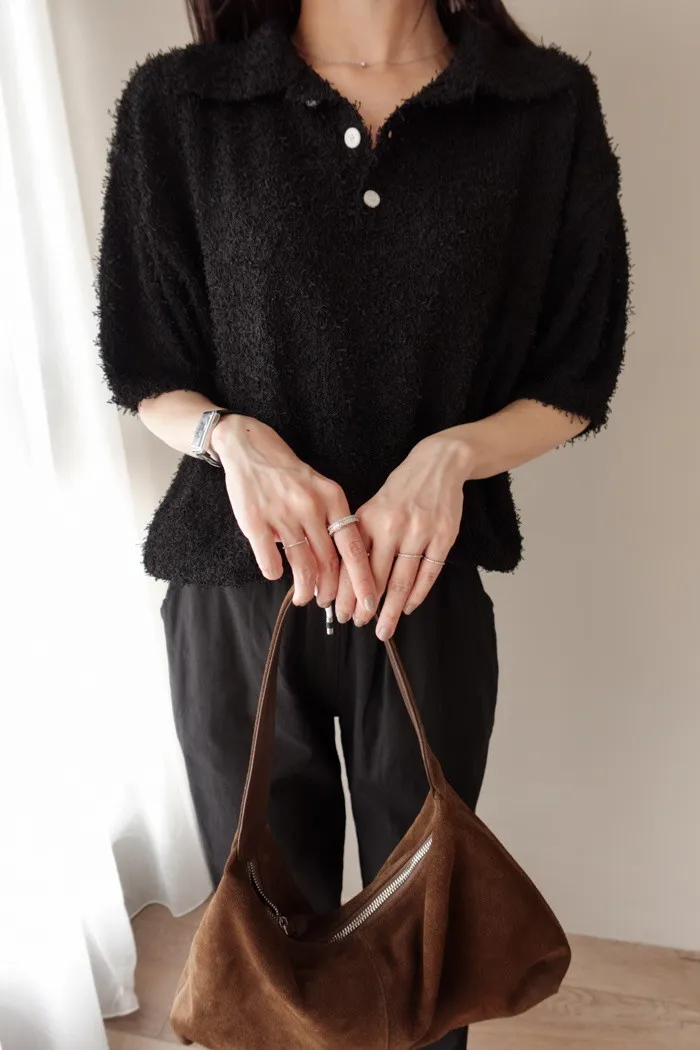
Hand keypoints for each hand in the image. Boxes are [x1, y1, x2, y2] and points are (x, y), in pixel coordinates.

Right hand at [212, 415, 376, 609]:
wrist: (252, 448)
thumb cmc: (290, 476)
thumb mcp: (321, 490)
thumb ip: (332, 523)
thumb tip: (342, 565)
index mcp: (332, 499)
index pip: (354, 547)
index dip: (363, 580)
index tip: (369, 603)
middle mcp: (311, 506)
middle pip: (329, 563)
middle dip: (332, 591)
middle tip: (329, 603)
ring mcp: (282, 514)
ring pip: (303, 567)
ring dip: (305, 590)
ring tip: (305, 598)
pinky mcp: (255, 521)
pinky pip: (270, 561)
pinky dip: (275, 574)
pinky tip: (276, 574)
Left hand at [334, 433, 473, 637]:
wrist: (437, 464)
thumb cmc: (399, 491)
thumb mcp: (372, 507)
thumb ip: (359, 538)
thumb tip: (341, 577)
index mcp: (369, 519)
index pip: (353, 564)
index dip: (346, 592)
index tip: (339, 612)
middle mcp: (393, 526)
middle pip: (377, 577)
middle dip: (366, 606)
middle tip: (359, 625)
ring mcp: (420, 531)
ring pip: (403, 580)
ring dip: (392, 609)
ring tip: (384, 629)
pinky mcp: (444, 536)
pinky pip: (429, 573)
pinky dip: (418, 594)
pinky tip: (408, 607)